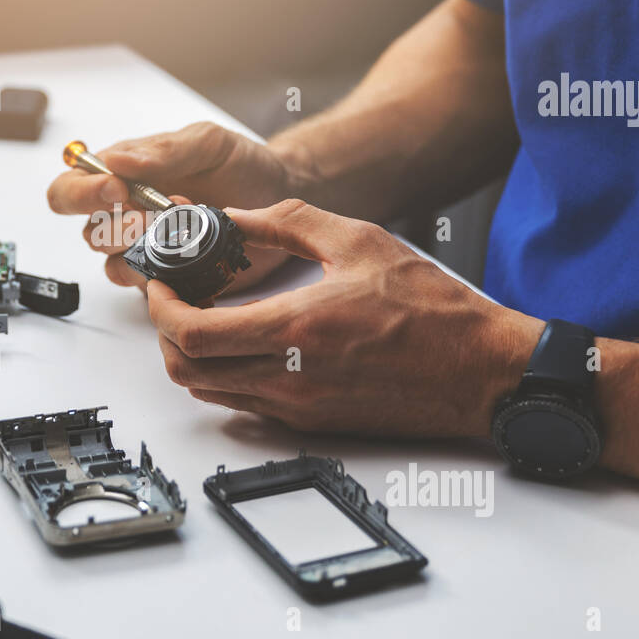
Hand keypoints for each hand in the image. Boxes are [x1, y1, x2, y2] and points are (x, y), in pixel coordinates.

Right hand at [47, 121, 306, 290]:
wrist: (279, 194)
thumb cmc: (238, 163)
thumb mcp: (206, 143)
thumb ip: (163, 151)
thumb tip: (115, 160)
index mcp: (120, 176)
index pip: (69, 189)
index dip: (82, 193)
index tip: (117, 188)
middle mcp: (125, 216)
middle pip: (87, 233)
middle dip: (117, 227)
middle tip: (153, 216)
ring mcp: (147, 251)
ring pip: (115, 266)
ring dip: (145, 252)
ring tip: (185, 231)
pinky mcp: (171, 279)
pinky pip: (152, 290)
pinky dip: (170, 278)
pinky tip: (197, 259)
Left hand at [147, 199, 543, 437]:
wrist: (479, 372)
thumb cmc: (433, 310)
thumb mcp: (360, 240)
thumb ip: (287, 223)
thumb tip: (236, 215)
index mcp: (295, 329)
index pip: (193, 335)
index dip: (160, 310)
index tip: (159, 285)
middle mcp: (289, 377)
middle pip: (187, 371)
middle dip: (164, 334)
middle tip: (171, 301)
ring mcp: (298, 407)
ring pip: (211, 392)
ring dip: (192, 357)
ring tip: (203, 318)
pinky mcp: (312, 423)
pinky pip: (246, 404)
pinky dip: (226, 375)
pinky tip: (245, 342)